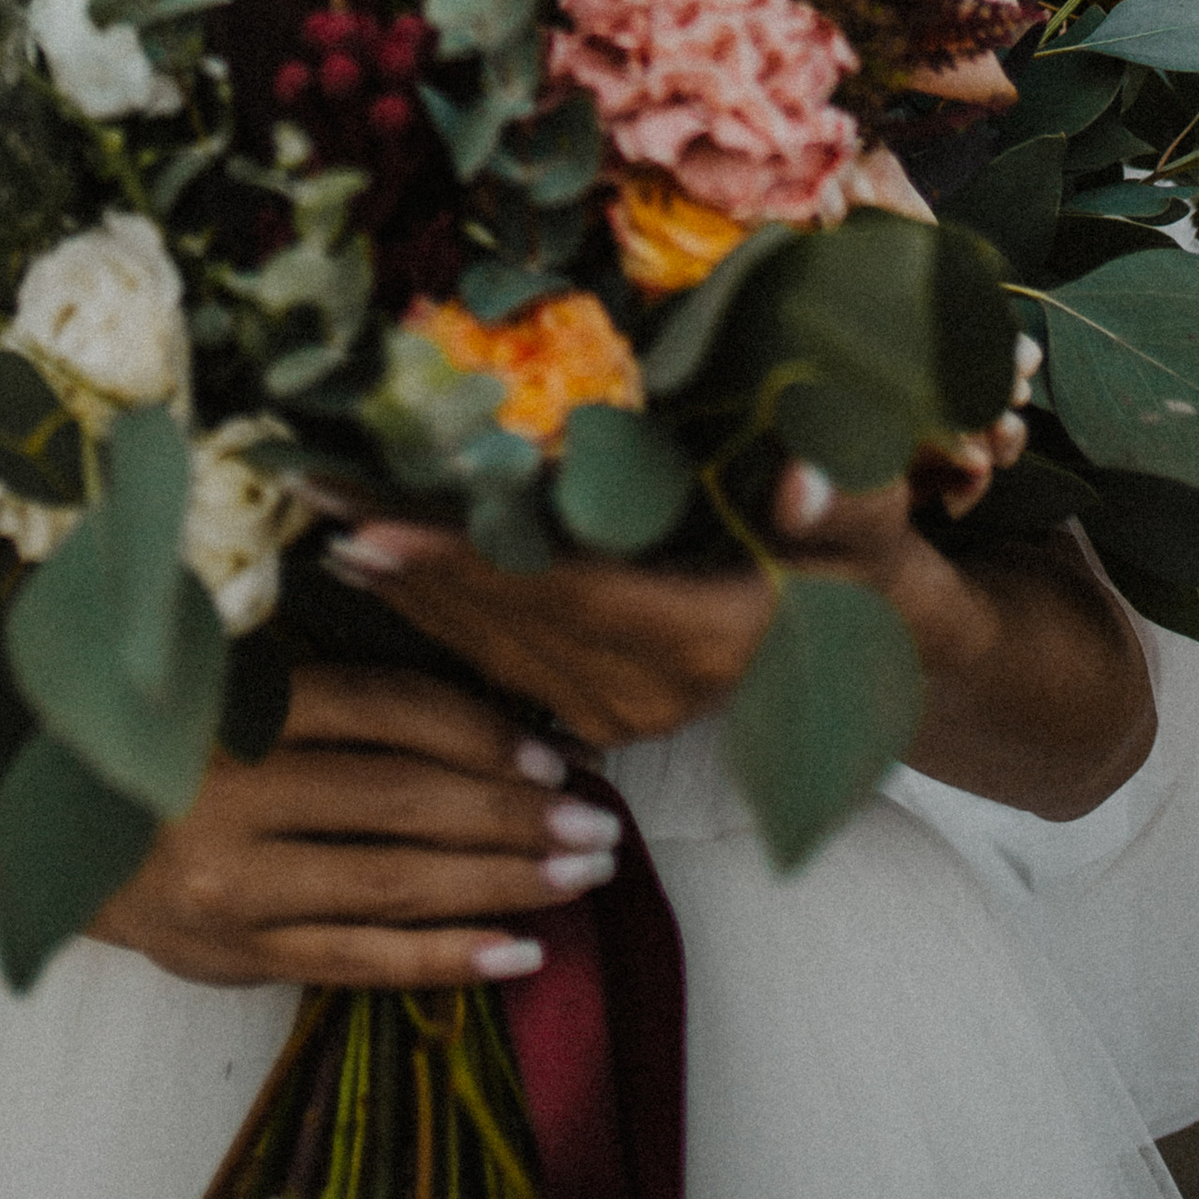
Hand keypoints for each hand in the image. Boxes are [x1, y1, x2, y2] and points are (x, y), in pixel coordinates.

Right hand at [91, 661, 622, 990]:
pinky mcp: (239, 955)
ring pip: (396, 885)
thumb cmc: (178, 752)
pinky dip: (446, 959)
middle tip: (600, 826)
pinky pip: (361, 961)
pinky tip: (520, 952)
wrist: (61, 840)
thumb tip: (489, 717)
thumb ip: (335, 696)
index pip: (384, 709)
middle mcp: (237, 792)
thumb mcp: (235, 693)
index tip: (552, 753)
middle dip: (515, 815)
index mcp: (241, 705)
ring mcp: (238, 883)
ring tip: (582, 881)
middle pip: (405, 802)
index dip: (477, 729)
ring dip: (502, 883)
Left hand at [320, 460, 984, 746]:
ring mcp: (623, 712)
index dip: (465, 559)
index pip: (562, 593)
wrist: (892, 658)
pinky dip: (435, 616)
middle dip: (401, 559)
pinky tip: (375, 572)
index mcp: (707, 642)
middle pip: (503, 620)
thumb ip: (849, 500)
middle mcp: (653, 692)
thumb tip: (803, 485)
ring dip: (401, 587)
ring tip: (317, 518)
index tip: (374, 520)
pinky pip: (499, 666)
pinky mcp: (603, 712)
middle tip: (306, 491)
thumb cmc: (880, 568)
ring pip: (488, 649)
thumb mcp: (882, 525)